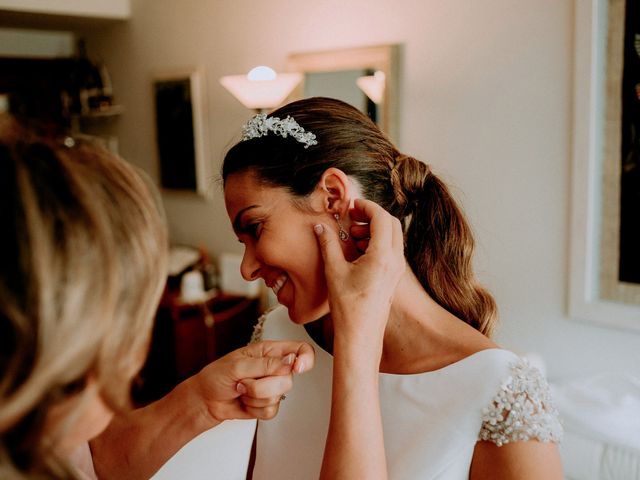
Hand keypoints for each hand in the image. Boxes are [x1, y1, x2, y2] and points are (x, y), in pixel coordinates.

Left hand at [191, 340, 313, 422]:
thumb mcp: (237, 365)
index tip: (297, 368)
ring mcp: (272, 387)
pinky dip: (254, 409)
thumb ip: (265, 364)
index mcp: (269, 350)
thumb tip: (290, 361)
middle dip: (263, 385)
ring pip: (278, 397)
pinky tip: (244, 401)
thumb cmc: (216, 376)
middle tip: (244, 381)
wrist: (205, 400)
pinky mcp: (267, 405)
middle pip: (288, 379)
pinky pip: (271, 411)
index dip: (305, 358)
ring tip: (240, 389)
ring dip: (254, 397)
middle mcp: (274, 368)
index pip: (300, 349)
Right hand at [313, 198, 404, 350]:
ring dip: (375, 229)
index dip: (367, 207)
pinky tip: (358, 250)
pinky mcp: (394, 277)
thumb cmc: (348, 307)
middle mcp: (395, 261)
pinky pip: (391, 250)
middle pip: (392, 223)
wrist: (361, 335)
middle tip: (352, 217)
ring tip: (352, 235)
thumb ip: (328, 244)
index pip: (382, 217)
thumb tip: (320, 227)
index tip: (352, 206)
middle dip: (372, 215)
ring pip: (393, 236)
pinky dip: (378, 242)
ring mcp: (397, 269)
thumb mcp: (334, 271)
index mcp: (383, 256)